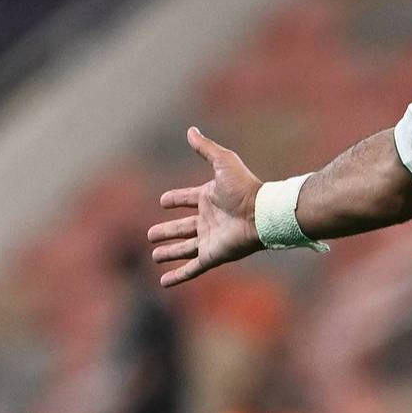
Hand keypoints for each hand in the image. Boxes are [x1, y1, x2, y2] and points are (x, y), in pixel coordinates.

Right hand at [147, 127, 263, 286]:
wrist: (261, 213)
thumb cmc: (244, 187)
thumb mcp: (222, 162)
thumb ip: (205, 148)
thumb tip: (190, 130)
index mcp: (209, 198)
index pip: (187, 198)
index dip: (175, 199)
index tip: (163, 201)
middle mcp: (208, 220)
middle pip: (182, 227)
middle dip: (166, 231)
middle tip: (150, 235)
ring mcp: (209, 239)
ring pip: (184, 248)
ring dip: (169, 253)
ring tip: (154, 256)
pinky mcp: (211, 256)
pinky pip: (191, 269)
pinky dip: (177, 276)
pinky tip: (164, 282)